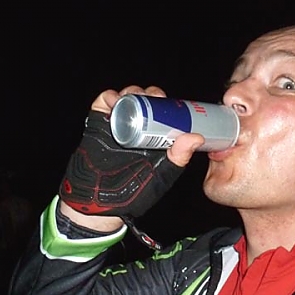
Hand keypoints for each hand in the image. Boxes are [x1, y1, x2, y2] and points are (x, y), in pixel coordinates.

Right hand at [59, 85, 200, 218]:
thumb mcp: (162, 174)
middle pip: (143, 101)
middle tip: (152, 97)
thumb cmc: (133, 193)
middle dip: (149, 94)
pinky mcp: (97, 125)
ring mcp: (115, 125)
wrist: (100, 202)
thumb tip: (197, 138)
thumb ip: (178, 158)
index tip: (168, 101)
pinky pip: (102, 104)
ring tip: (134, 96)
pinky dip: (108, 97)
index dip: (164, 103)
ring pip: (124, 99)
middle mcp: (135, 129)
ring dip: (131, 92)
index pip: (161, 113)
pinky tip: (114, 99)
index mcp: (152, 138)